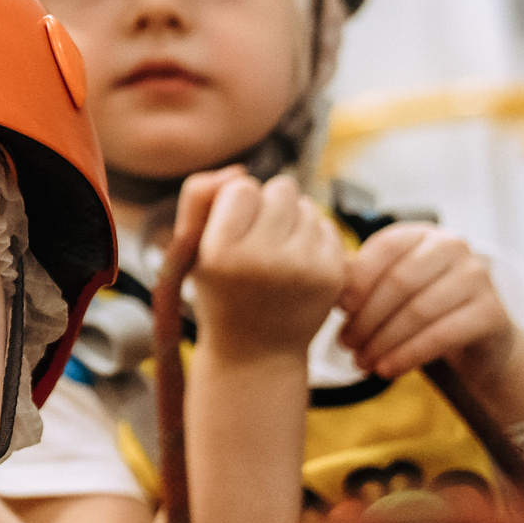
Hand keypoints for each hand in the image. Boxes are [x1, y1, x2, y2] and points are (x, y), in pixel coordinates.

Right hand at [181, 169, 345, 361]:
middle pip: (280, 188)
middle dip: (268, 206)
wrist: (256, 352)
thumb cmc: (218, 292)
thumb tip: (240, 170)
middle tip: (256, 240)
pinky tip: (296, 262)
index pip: (242, 187)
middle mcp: (265, 260)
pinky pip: (327, 226)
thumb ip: (198, 196)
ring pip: (306, 205)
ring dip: (291, 220)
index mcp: (222, 252)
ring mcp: (304, 269)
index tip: (230, 232)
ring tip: (276, 252)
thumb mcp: (189, 246)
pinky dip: (312, 237)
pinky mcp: (334, 275)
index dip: (235, 204)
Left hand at [336, 223, 519, 385]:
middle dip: (368, 317)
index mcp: (423, 233)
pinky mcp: (492, 312)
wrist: (477, 337)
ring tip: (362, 361)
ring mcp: (478, 277)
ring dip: (384, 341)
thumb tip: (334, 293)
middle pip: (400, 282)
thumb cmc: (423, 306)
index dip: (360, 278)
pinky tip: (387, 369)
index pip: (386, 247)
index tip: (340, 308)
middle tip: (346, 344)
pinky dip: (408, 355)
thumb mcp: (393, 287)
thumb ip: (364, 280)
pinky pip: (442, 335)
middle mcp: (454, 246)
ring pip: (419, 311)